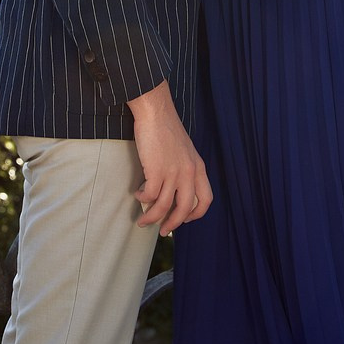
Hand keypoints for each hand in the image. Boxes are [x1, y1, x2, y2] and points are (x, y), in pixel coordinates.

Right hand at [127, 81, 211, 235]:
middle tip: (163, 230)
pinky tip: (138, 194)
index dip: (195, 214)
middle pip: (185, 209)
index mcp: (198, 167)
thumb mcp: (185, 150)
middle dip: (173, 224)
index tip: (184, 220)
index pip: (206, 199)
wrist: (156, 112)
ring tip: (142, 221)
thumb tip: (175, 190)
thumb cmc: (167, 129)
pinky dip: (142, 199)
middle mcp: (189, 172)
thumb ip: (185, 168)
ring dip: (151, 217)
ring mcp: (173, 172)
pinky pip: (150, 196)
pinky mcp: (156, 170)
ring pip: (164, 207)